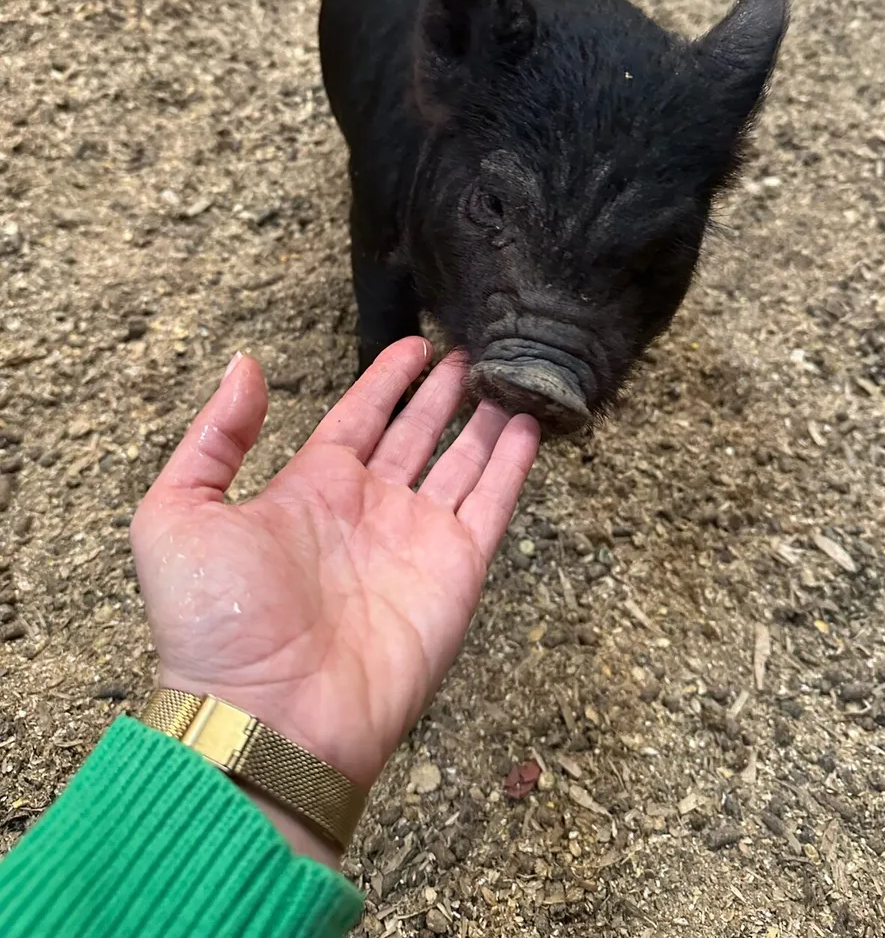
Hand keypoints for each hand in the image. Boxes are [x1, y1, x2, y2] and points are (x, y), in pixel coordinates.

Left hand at [130, 338, 539, 860]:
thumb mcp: (177, 514)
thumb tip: (245, 366)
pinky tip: (529, 426)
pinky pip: (492, 505)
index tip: (415, 344)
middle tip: (469, 354)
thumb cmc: (215, 623)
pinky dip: (513, 466)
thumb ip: (214, 436)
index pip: (359, 418)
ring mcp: (415, 540)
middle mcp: (368, 510)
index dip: (386, 381)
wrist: (268, 718)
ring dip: (485, 422)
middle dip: (441, 395)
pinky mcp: (456, 572)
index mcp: (309, 490)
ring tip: (509, 380)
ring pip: (461, 463)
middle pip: (416, 436)